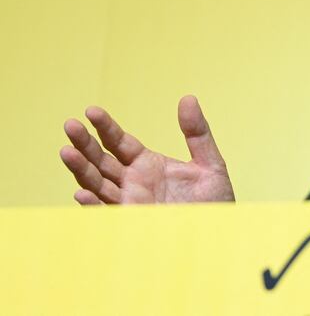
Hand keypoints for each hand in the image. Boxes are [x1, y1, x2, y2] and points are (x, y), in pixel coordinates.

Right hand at [59, 95, 234, 204]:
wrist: (218, 234)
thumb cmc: (214, 202)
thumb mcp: (210, 163)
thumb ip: (198, 133)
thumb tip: (188, 98)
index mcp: (147, 164)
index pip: (119, 142)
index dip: (105, 127)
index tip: (91, 111)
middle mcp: (133, 182)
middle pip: (101, 160)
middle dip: (85, 143)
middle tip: (70, 125)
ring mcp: (129, 202)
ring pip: (97, 184)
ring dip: (81, 170)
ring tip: (67, 151)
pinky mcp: (131, 221)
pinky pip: (107, 213)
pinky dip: (94, 204)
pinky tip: (82, 193)